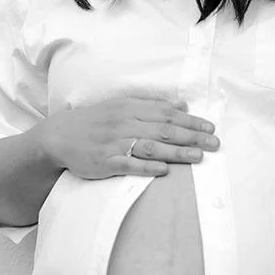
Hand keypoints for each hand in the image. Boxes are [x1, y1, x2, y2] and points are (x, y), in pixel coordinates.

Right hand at [40, 95, 219, 180]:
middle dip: (191, 136)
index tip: (210, 126)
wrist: (60, 136)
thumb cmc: (96, 121)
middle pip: (163, 129)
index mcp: (130, 108)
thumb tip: (182, 104)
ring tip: (198, 156)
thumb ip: (152, 105)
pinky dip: (147, 167)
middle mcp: (124, 123)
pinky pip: (129, 165)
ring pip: (150, 147)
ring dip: (176, 152)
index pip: (166, 113)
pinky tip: (164, 171)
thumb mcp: (122, 106)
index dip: (190, 120)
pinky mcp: (105, 162)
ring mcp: (114, 143)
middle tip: (214, 142)